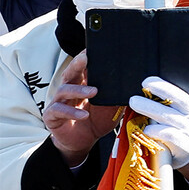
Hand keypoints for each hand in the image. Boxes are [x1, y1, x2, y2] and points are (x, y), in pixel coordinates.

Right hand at [43, 53, 117, 167]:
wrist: (84, 140)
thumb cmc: (97, 119)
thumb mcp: (112, 106)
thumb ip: (117, 94)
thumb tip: (135, 84)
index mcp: (82, 83)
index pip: (83, 67)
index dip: (86, 58)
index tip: (93, 49)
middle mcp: (69, 89)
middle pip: (70, 72)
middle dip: (78, 64)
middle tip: (87, 59)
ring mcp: (58, 102)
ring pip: (64, 90)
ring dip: (79, 90)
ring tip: (94, 92)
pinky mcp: (52, 116)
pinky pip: (58, 110)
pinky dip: (71, 112)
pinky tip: (83, 114)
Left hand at [130, 75, 188, 170]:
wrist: (183, 159)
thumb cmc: (175, 137)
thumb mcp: (175, 118)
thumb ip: (166, 107)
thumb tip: (143, 93)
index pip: (183, 95)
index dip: (165, 87)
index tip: (147, 82)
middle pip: (181, 102)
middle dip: (160, 92)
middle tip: (138, 92)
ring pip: (174, 118)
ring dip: (152, 110)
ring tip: (136, 104)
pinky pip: (173, 136)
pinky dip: (159, 131)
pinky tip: (147, 130)